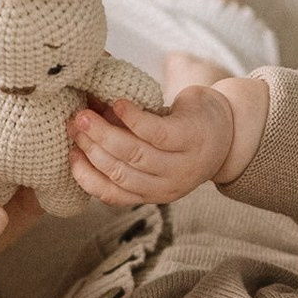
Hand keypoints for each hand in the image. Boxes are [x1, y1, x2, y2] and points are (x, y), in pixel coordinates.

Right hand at [68, 80, 265, 206]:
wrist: (229, 127)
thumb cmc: (180, 136)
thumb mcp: (152, 152)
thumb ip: (120, 146)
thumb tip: (75, 125)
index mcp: (153, 193)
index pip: (112, 194)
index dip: (86, 176)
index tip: (69, 153)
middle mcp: (168, 185)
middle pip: (119, 171)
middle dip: (91, 148)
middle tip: (73, 124)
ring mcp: (181, 163)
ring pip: (133, 153)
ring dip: (104, 133)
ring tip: (85, 114)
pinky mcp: (190, 136)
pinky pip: (155, 132)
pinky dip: (133, 118)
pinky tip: (118, 103)